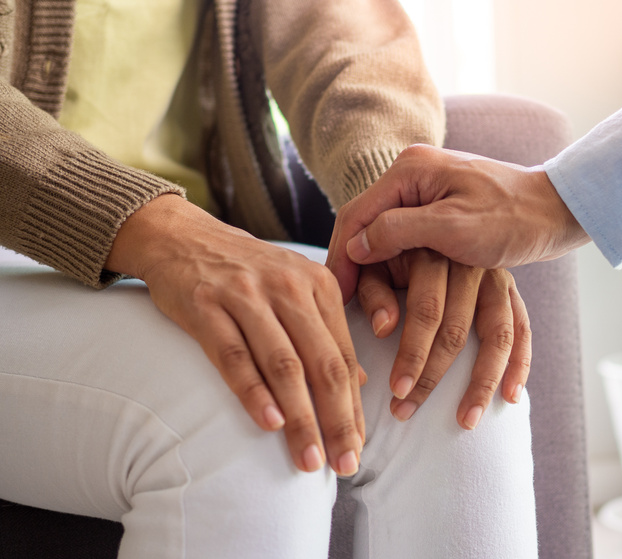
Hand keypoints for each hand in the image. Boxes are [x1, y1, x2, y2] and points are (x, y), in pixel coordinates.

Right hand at [106, 194, 364, 474]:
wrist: (183, 236)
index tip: (357, 447)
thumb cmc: (247, 272)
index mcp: (320, 285)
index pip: (344, 355)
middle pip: (322, 363)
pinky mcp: (206, 305)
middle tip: (343, 463)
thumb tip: (359, 383)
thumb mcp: (296, 290)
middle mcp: (289, 287)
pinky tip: (269, 424)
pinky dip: (253, 391)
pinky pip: (233, 354)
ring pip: (284, 364)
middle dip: (336, 420)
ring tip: (308, 459)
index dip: (354, 406)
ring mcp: (247, 295)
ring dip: (300, 417)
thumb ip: (326, 332)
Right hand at [326, 144, 589, 302]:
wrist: (557, 212)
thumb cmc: (512, 217)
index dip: (341, 257)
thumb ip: (399, 231)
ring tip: (367, 312)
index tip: (333, 293)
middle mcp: (414, 179)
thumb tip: (355, 246)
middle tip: (346, 308)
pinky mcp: (441, 215)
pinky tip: (391, 297)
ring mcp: (427, 197)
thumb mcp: (453, 227)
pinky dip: (398, 272)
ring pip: (386, 242)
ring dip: (377, 276)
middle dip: (358, 271)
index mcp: (410, 171)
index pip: (356, 215)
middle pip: (368, 230)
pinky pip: (408, 246)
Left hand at [354, 249, 531, 428]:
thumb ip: (371, 287)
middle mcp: (470, 264)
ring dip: (482, 381)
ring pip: (496, 334)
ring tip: (465, 421)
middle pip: (457, 329)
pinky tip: (511, 397)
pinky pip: (522, 327)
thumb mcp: (373, 257)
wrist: (428, 209)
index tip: (395, 389)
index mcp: (433, 251)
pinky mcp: (509, 287)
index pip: (426, 310)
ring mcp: (495, 277)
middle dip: (432, 376)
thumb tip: (385, 327)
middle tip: (406, 411)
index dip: (411, 352)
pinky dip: (520, 363)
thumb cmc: (387, 244)